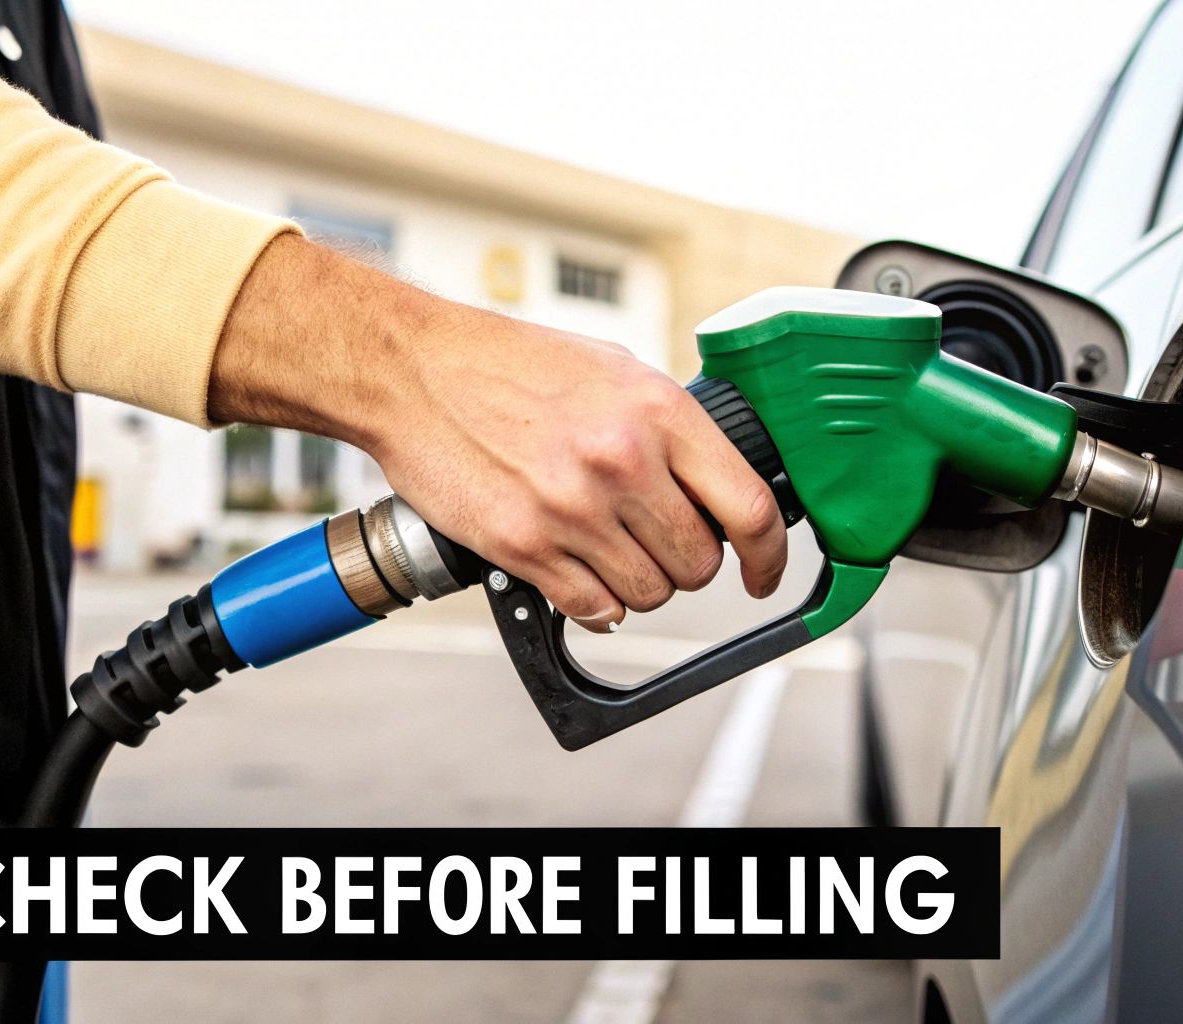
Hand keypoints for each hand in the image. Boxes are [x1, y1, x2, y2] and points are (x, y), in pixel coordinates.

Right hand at [209, 235, 787, 630]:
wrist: (414, 370)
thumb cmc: (511, 365)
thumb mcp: (615, 371)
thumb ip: (671, 429)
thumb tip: (721, 485)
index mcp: (658, 412)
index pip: (748, 507)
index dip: (768, 555)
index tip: (762, 572)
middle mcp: (622, 462)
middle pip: (699, 562)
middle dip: (688, 564)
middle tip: (659, 542)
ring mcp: (572, 509)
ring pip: (650, 593)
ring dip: (640, 584)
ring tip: (609, 548)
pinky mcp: (524, 546)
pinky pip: (595, 609)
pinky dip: (596, 604)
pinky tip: (580, 573)